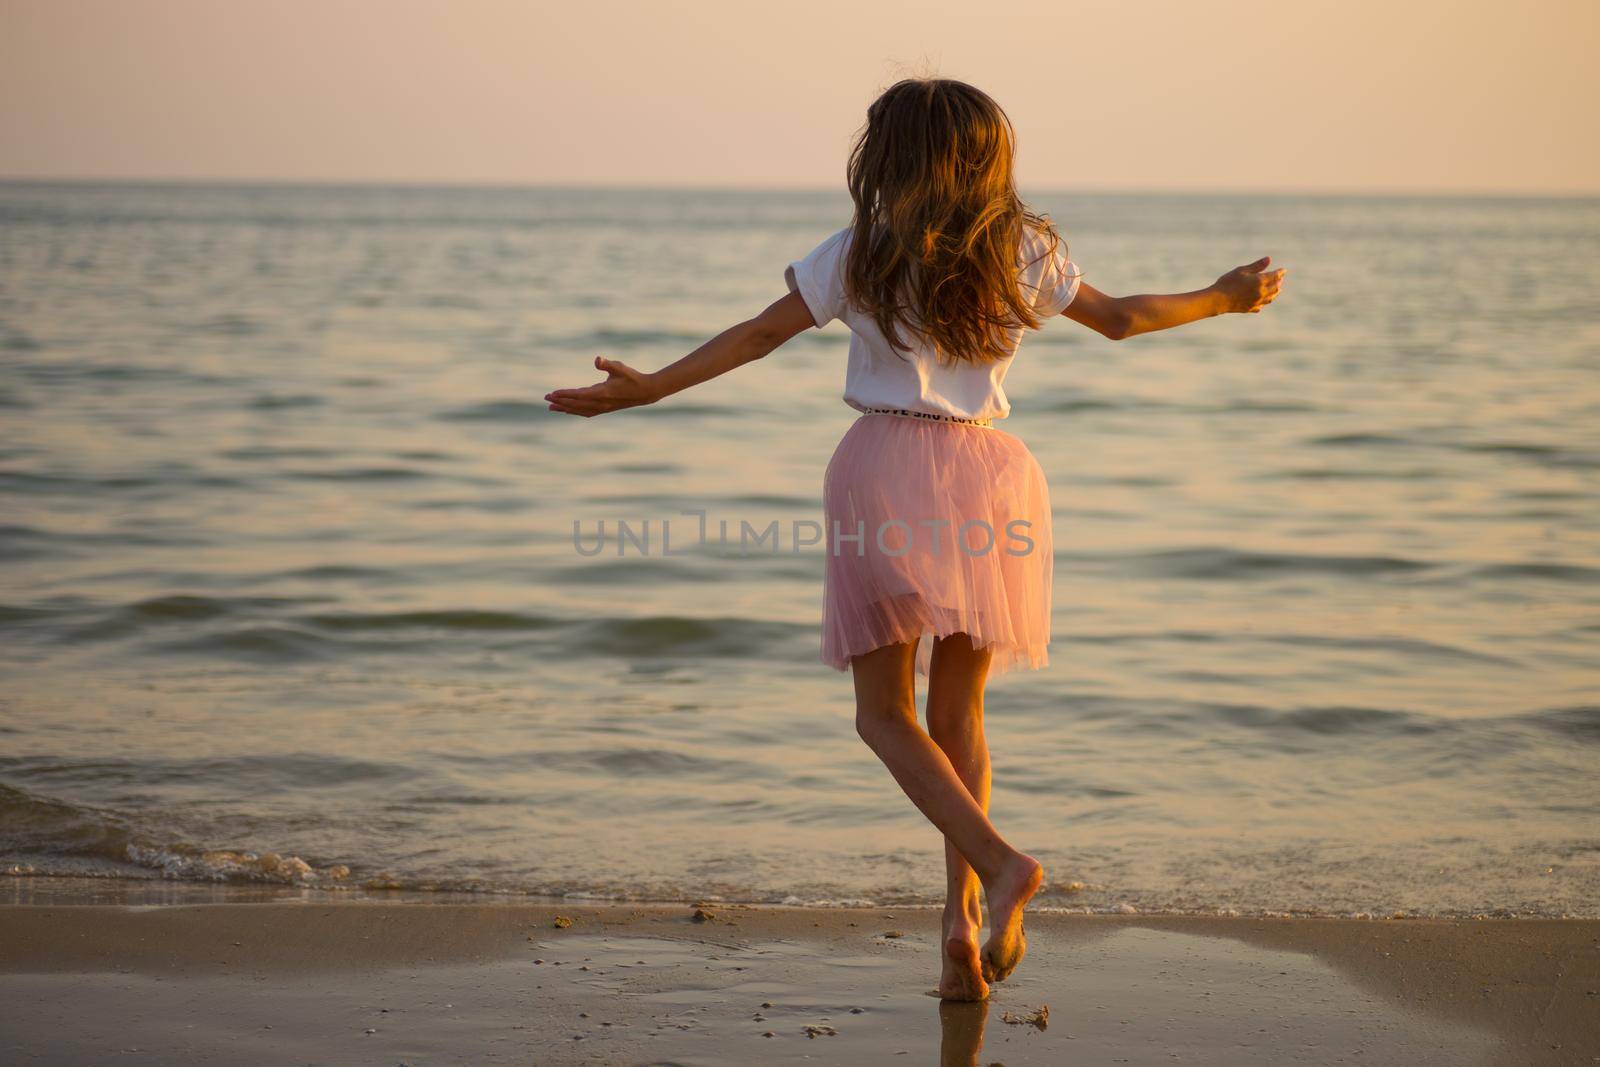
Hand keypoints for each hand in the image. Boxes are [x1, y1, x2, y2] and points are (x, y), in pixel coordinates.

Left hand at [544, 356, 659, 416]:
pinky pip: (585, 412)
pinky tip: (567, 411)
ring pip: (579, 410)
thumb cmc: (632, 377)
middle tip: (546, 398)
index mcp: (603, 393)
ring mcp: (602, 408)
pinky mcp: (604, 409)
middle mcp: (601, 403)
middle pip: (576, 404)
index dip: (565, 394)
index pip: (580, 395)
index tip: (553, 393)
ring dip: (565, 408)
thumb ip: (607, 364)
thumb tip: (597, 359)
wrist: (645, 392)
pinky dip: (574, 412)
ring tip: (551, 407)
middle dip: (560, 401)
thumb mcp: (620, 367)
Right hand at [1214, 256, 1286, 313]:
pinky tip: (1263, 300)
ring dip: (1275, 292)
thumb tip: (1269, 259)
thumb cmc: (1228, 282)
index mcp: (1260, 281)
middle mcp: (1261, 292)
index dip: (1280, 272)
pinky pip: (1261, 305)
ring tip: (1277, 289)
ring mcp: (1256, 302)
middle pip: (1275, 287)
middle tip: (1280, 278)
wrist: (1218, 300)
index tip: (1283, 270)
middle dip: (1279, 282)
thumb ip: (1257, 266)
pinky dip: (1265, 301)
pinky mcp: (1250, 308)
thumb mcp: (1242, 270)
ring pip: (1271, 298)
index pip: (1275, 276)